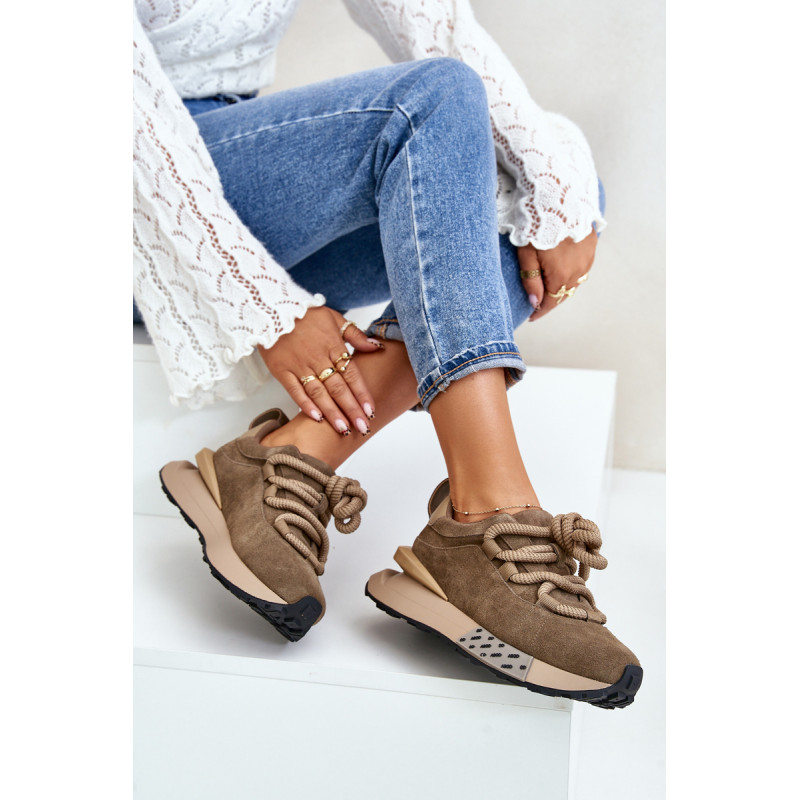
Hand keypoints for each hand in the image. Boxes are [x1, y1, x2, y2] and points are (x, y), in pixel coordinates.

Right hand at [258, 307, 382, 434]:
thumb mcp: (334, 318)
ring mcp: (299, 365)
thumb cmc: (305, 313)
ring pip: (319, 393)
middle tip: (362, 427)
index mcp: (333, 346)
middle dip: (351, 409)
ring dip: (332, 412)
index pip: (351, 374)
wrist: (271, 307)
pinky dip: (306, 405)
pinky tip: (317, 418)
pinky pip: (295, 391)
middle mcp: (318, 358)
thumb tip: (377, 347)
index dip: (361, 394)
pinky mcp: (281, 371)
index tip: (370, 411)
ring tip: (344, 429)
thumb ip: (355, 335)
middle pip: (338, 388)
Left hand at [518, 229, 597, 320]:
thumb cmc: (537, 225)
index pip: (551, 302)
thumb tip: (535, 302)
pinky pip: (583, 267)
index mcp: (561, 275)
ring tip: (549, 286)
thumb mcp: (527, 254)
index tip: (532, 316)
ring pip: (575, 282)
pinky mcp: (592, 246)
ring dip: (563, 287)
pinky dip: (572, 273)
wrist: (558, 197)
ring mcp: (588, 258)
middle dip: (550, 300)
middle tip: (537, 302)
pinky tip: (563, 269)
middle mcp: (578, 270)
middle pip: (564, 293)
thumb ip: (531, 280)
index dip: (540, 311)